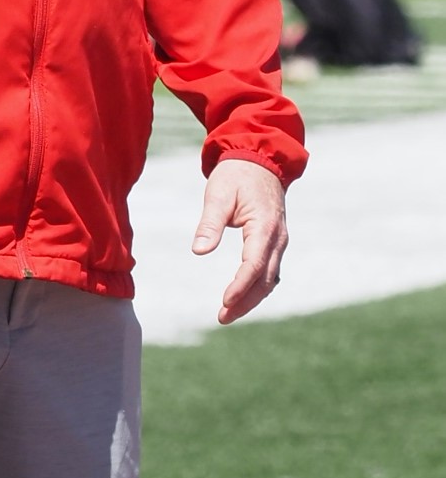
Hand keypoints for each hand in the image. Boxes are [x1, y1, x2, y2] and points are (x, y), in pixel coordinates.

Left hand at [191, 160, 287, 324]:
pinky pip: (269, 270)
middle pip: (265, 278)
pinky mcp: (274, 241)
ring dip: (251, 298)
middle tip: (222, 317)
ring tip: (228, 313)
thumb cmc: (236, 176)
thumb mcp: (217, 195)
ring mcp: (279, 240)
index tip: (224, 302)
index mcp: (264, 226)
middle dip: (245, 300)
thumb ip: (209, 223)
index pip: (254, 264)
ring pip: (269, 278)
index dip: (240, 286)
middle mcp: (277, 237)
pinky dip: (258, 286)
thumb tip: (199, 251)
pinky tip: (243, 298)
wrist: (260, 160)